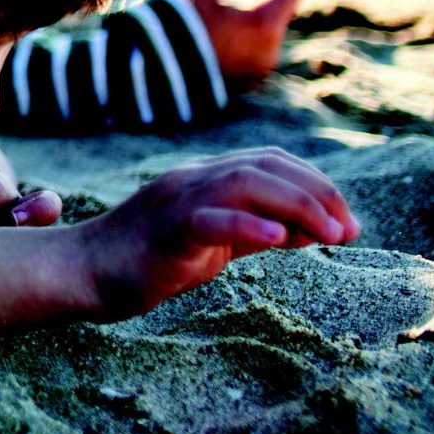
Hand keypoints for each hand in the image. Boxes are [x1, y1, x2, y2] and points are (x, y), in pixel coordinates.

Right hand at [76, 147, 357, 317]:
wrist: (83, 271)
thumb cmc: (147, 260)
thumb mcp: (214, 243)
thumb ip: (257, 231)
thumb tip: (313, 231)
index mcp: (204, 178)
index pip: (270, 161)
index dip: (316, 184)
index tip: (347, 222)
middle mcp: (193, 179)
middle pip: (266, 166)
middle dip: (318, 194)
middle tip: (349, 231)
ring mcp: (177, 200)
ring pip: (245, 183)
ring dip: (298, 207)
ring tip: (332, 236)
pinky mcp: (165, 229)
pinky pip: (210, 218)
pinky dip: (249, 226)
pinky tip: (279, 241)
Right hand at [176, 0, 304, 84]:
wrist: (147, 74)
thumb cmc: (172, 23)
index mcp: (263, 26)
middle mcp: (269, 51)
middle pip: (283, 7)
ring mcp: (257, 69)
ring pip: (270, 27)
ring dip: (260, 2)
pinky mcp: (244, 80)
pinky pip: (258, 44)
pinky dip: (251, 23)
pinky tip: (229, 13)